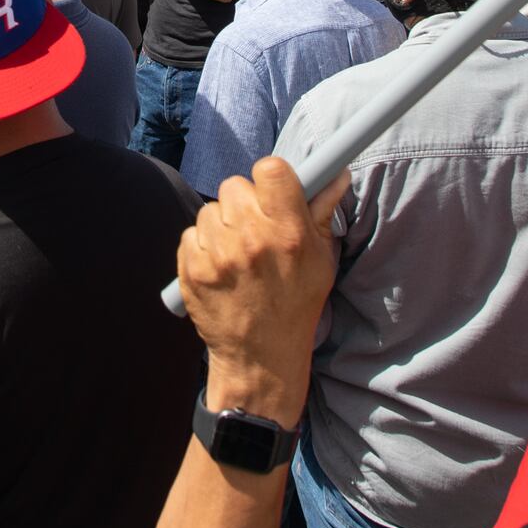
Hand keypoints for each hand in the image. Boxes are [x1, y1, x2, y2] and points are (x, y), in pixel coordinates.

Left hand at [175, 159, 348, 426]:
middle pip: (235, 185)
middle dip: (245, 202)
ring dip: (221, 225)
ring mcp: (219, 255)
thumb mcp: (320, 260)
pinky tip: (220, 266)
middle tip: (255, 227)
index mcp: (288, 233)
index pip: (270, 169)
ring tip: (237, 252)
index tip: (273, 189)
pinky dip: (202, 245)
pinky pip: (191, 234)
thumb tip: (336, 173)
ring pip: (210, 209)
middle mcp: (252, 239)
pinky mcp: (193, 270)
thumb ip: (322, 213)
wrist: (261, 357)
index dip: (271, 176)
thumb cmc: (296, 304)